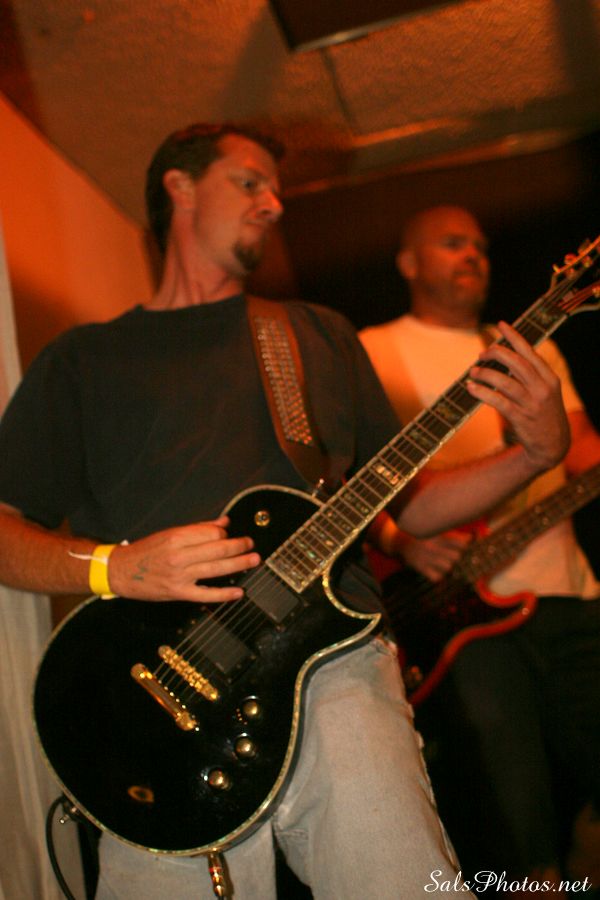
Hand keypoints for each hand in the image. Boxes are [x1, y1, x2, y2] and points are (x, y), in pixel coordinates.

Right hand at [107, 516, 259, 602]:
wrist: (120, 572)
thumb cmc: (146, 551)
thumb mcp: (169, 533)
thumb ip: (198, 528)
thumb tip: (224, 522)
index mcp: (176, 537)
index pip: (211, 533)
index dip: (224, 533)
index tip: (230, 534)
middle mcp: (179, 556)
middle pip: (217, 549)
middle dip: (239, 546)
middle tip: (251, 544)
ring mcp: (179, 576)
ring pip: (216, 569)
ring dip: (239, 564)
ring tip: (254, 559)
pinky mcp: (178, 593)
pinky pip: (206, 594)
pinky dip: (224, 594)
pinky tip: (238, 592)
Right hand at [397, 531, 471, 581]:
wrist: (399, 541)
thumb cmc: (423, 537)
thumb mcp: (437, 533)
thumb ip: (454, 536)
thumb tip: (471, 538)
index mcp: (439, 536)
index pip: (461, 543)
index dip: (465, 547)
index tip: (465, 549)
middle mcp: (433, 546)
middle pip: (456, 557)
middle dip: (456, 558)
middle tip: (452, 558)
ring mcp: (427, 557)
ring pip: (448, 567)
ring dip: (448, 567)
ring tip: (443, 565)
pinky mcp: (420, 567)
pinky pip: (436, 577)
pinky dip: (438, 576)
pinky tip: (436, 572)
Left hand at [466, 322, 569, 471]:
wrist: (553, 444)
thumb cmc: (543, 413)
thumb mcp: (545, 391)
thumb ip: (530, 374)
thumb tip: (504, 356)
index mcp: (549, 378)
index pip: (530, 352)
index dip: (514, 337)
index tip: (501, 325)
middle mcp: (542, 388)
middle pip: (517, 363)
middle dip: (496, 354)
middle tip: (481, 354)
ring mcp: (531, 404)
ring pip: (505, 382)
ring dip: (486, 374)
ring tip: (473, 371)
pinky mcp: (520, 418)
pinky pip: (498, 402)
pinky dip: (483, 393)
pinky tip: (471, 388)